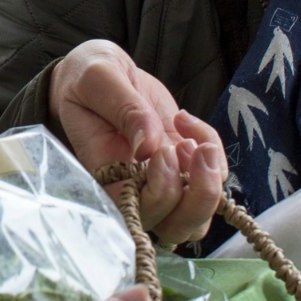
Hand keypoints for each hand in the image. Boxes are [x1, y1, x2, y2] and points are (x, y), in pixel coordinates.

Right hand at [48, 40, 227, 244]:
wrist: (102, 73)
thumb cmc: (87, 78)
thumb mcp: (98, 80)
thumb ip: (124, 109)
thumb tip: (149, 147)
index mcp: (105, 178)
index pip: (138, 214)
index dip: (160, 194)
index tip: (161, 150)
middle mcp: (136, 190)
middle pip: (177, 227)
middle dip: (198, 197)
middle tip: (189, 147)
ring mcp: (164, 181)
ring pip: (199, 216)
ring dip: (211, 183)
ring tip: (199, 143)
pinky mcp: (183, 165)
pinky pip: (213, 175)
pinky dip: (213, 149)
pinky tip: (186, 121)